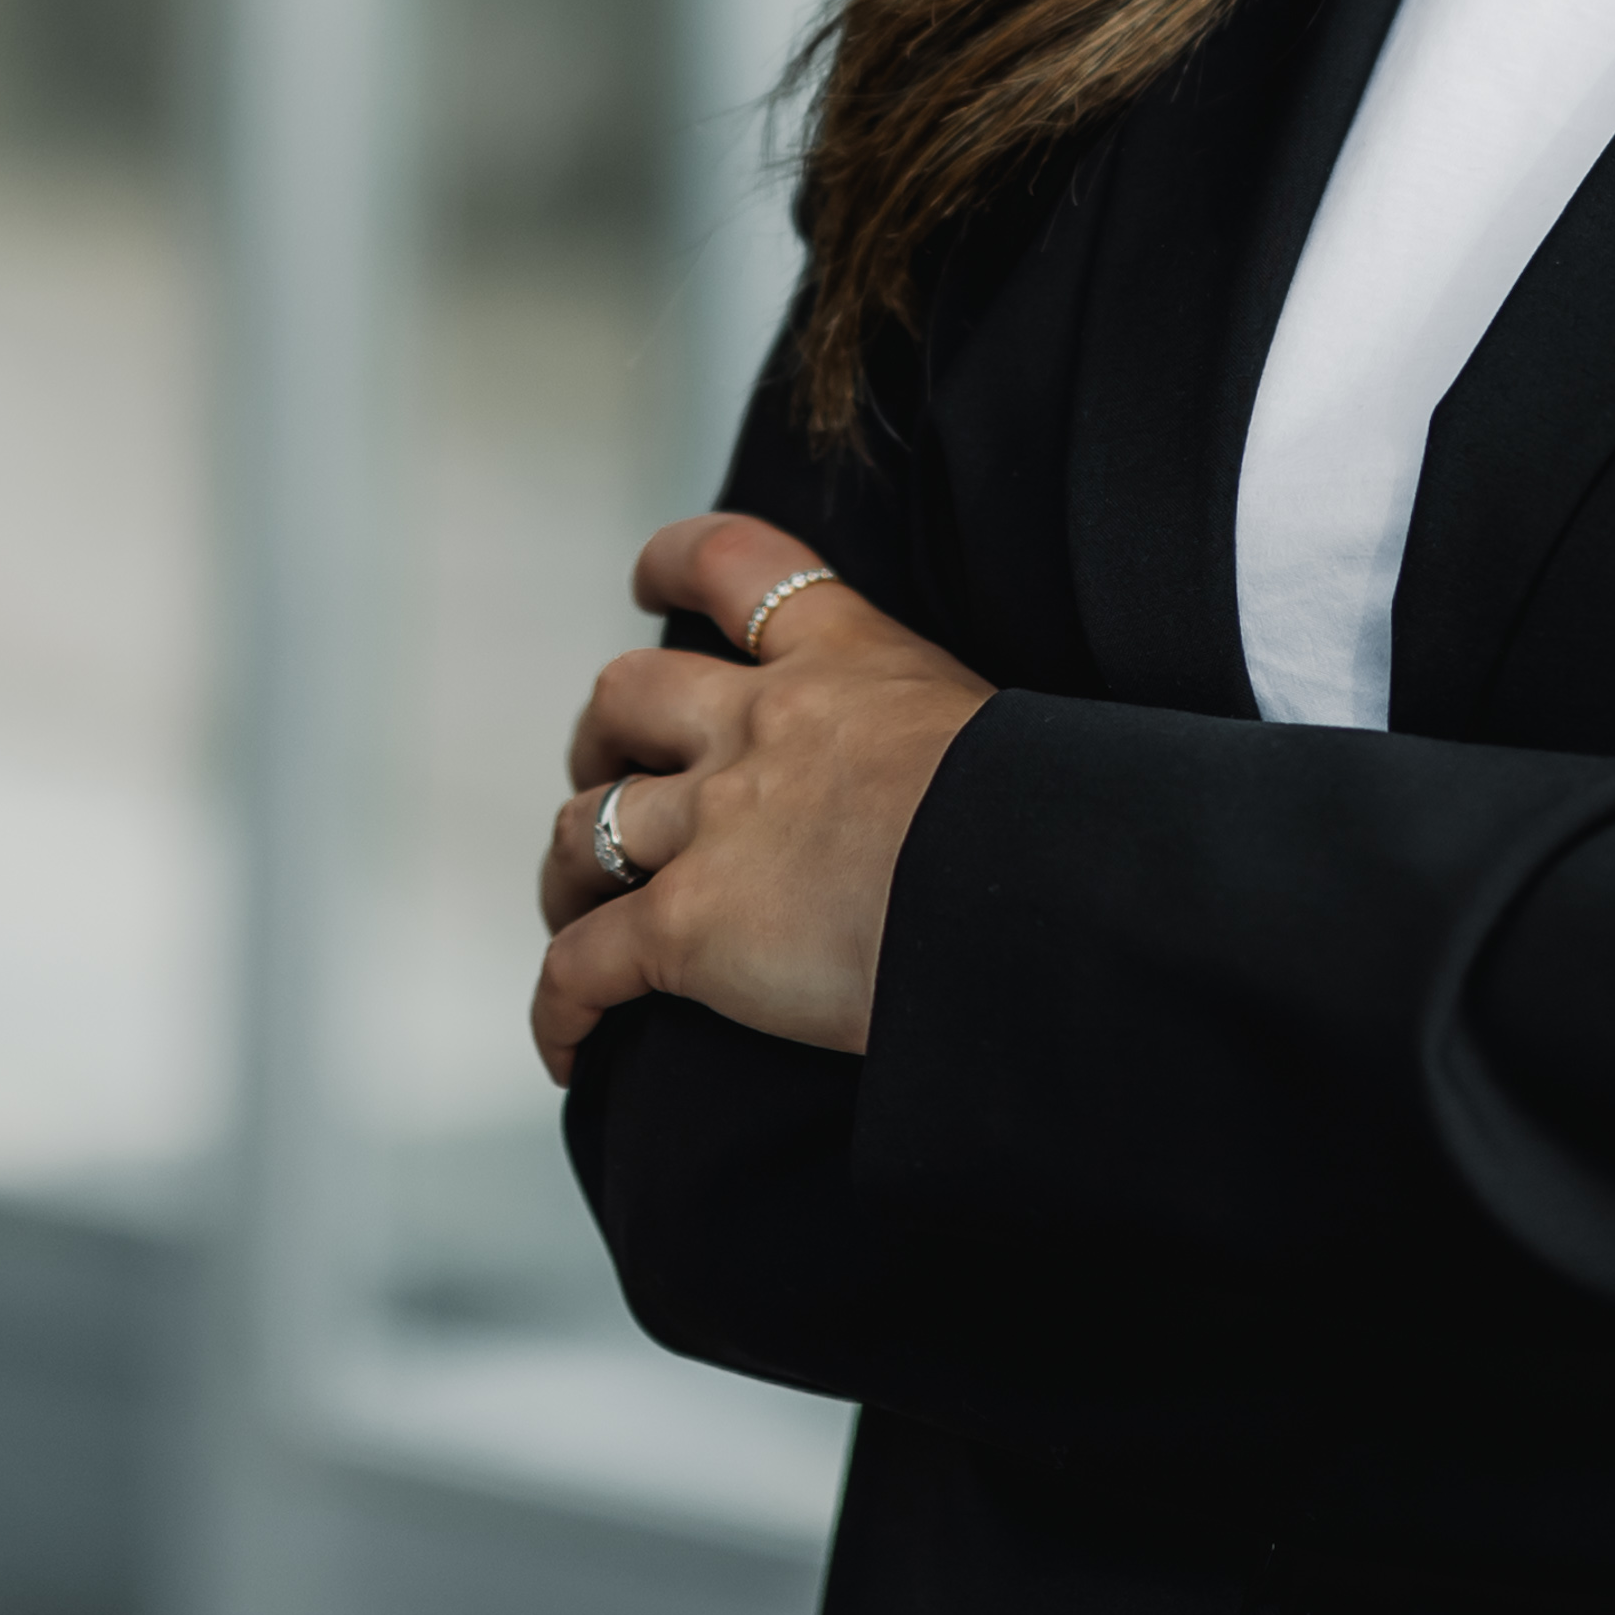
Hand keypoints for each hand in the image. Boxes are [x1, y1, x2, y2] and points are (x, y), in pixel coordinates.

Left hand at [531, 513, 994, 1086]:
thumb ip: (938, 741)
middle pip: (625, 697)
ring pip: (585, 829)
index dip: (676, 563)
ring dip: (569, 872)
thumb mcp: (995, 732)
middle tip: (606, 773)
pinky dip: (562, 1009)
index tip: (649, 580)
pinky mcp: (688, 928)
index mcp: (843, 658)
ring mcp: (714, 823)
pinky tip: (569, 1051)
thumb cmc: (1052, 820)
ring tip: (578, 912)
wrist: (1034, 887)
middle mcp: (760, 725)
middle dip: (600, 738)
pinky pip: (584, 968)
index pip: (738, 566)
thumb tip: (967, 794)